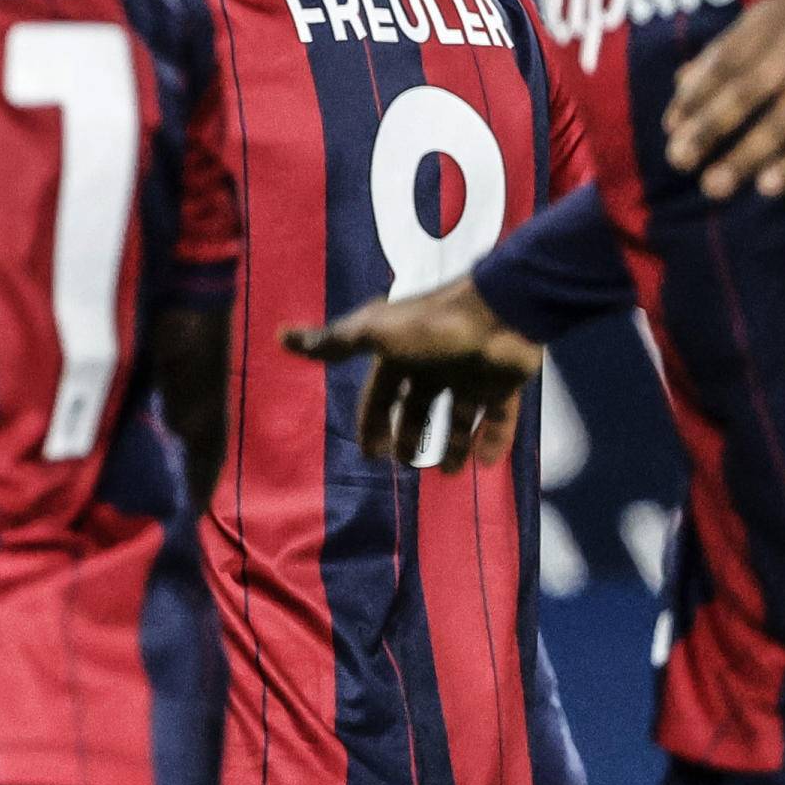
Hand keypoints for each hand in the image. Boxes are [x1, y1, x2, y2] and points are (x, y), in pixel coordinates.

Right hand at [282, 278, 541, 470]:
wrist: (500, 310)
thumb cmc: (432, 328)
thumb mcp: (375, 335)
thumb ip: (333, 343)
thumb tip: (279, 335)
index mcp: (401, 352)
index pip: (380, 393)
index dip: (373, 421)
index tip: (371, 454)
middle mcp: (435, 363)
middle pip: (419, 406)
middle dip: (411, 435)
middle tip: (408, 465)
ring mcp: (472, 371)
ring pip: (461, 414)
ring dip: (454, 444)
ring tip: (449, 473)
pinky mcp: (505, 380)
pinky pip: (500, 416)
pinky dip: (494, 439)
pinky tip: (485, 463)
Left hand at [662, 0, 784, 200]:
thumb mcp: (779, 21)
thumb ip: (732, 50)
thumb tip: (679, 84)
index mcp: (771, 17)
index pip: (722, 60)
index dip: (694, 97)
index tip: (671, 128)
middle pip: (744, 91)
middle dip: (708, 129)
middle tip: (678, 160)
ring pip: (778, 120)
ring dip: (743, 157)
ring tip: (713, 186)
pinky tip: (769, 185)